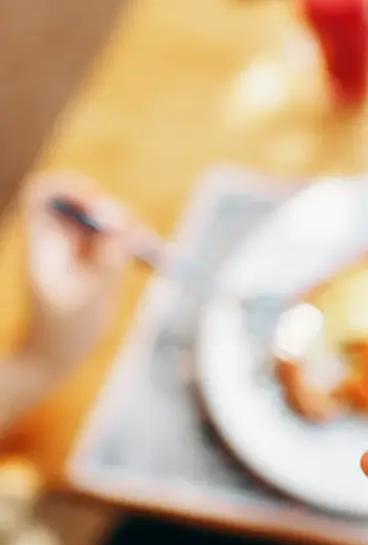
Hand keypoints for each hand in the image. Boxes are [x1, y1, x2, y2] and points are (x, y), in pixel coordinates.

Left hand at [19, 174, 132, 376]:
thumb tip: (124, 221)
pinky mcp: (88, 260)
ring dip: (126, 227)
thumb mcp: (95, 295)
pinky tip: (147, 257)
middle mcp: (55, 239)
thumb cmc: (67, 332)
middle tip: (132, 234)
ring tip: (146, 249)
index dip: (74, 188)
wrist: (53, 357)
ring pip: (100, 217)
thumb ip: (110, 255)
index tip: (101, 208)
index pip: (45, 193)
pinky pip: (110, 237)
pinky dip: (130, 241)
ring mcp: (72, 248)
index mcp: (43, 243)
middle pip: (80, 200)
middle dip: (110, 210)